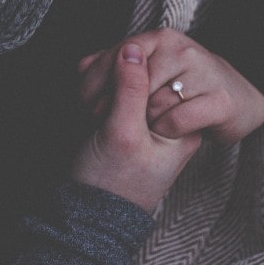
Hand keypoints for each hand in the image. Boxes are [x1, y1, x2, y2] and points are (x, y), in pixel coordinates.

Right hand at [71, 42, 202, 211]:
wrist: (87, 216)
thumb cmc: (110, 183)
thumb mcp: (122, 134)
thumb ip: (130, 89)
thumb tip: (132, 48)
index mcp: (180, 126)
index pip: (161, 74)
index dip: (128, 75)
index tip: (107, 102)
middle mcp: (167, 121)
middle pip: (143, 74)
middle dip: (112, 80)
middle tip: (95, 110)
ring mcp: (143, 121)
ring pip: (124, 80)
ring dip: (100, 85)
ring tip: (88, 113)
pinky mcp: (121, 122)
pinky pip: (112, 91)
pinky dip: (95, 91)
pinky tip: (83, 103)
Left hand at [78, 28, 263, 144]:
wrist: (241, 102)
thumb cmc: (185, 88)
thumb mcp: (147, 75)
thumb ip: (115, 69)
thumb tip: (81, 65)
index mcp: (160, 37)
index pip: (116, 55)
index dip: (94, 82)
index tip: (84, 106)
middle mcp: (182, 48)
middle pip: (132, 80)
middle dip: (111, 106)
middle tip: (104, 123)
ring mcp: (203, 72)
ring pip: (153, 102)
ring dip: (139, 122)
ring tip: (136, 129)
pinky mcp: (221, 101)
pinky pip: (177, 119)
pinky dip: (164, 131)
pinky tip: (161, 133)